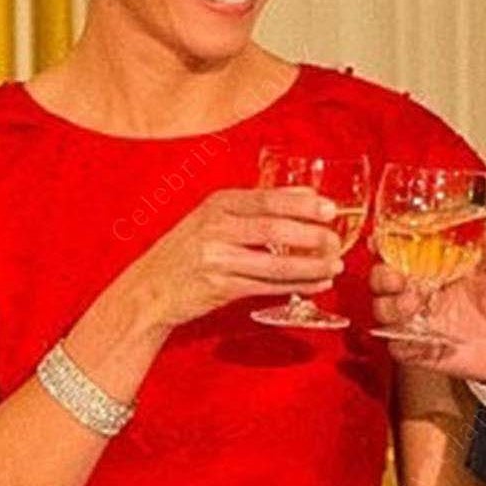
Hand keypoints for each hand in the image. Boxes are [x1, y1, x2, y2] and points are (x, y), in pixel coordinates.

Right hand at [130, 187, 342, 327]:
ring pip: (275, 263)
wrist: (148, 290)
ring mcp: (217, 260)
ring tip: (335, 266)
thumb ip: (254, 208)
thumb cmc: (186, 252)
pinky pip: (268, 287)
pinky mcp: (221, 289)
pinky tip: (317, 284)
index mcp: (217, 205)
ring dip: (310, 266)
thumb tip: (305, 196)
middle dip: (312, 235)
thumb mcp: (212, 219)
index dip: (303, 204)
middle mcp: (216, 229)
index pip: (268, 200)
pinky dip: (296, 286)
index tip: (330, 209)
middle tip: (336, 241)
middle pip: (275, 229)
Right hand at [370, 233, 485, 382]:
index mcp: (443, 264)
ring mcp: (424, 319)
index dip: (388, 243)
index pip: (405, 248)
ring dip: (391, 307)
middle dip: (383, 277)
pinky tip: (417, 339)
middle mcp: (428, 290)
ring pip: (385, 311)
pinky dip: (401, 344)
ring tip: (412, 305)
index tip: (382, 241)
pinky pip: (398, 348)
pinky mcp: (425, 348)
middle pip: (385, 279)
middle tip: (397, 278)